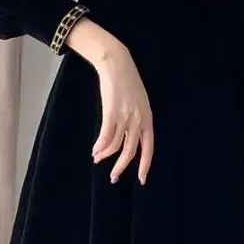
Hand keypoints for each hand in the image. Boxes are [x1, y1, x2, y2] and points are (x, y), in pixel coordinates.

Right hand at [93, 48, 153, 185]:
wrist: (116, 63)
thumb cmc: (126, 81)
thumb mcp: (139, 102)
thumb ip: (136, 119)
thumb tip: (128, 136)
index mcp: (147, 119)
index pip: (149, 148)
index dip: (145, 165)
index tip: (141, 180)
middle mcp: (138, 120)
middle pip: (131, 151)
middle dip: (121, 167)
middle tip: (113, 178)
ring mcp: (125, 117)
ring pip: (115, 145)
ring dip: (105, 155)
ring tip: (97, 158)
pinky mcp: (111, 112)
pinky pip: (105, 136)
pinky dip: (99, 146)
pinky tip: (94, 151)